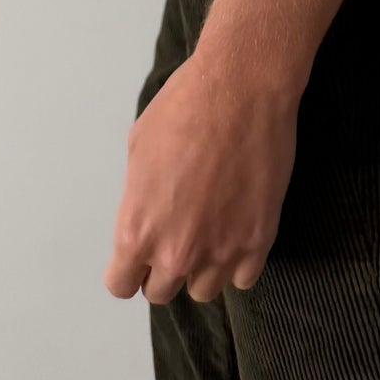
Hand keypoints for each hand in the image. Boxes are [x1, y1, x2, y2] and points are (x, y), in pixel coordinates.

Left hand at [103, 47, 300, 304]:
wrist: (241, 87)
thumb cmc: (184, 107)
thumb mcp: (138, 148)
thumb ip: (138, 197)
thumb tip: (146, 212)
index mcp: (136, 229)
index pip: (122, 284)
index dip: (130, 270)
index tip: (141, 255)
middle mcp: (175, 252)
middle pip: (161, 292)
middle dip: (165, 266)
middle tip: (179, 231)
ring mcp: (219, 251)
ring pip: (204, 290)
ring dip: (203, 266)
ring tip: (211, 228)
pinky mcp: (257, 241)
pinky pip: (242, 278)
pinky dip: (238, 259)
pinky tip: (237, 228)